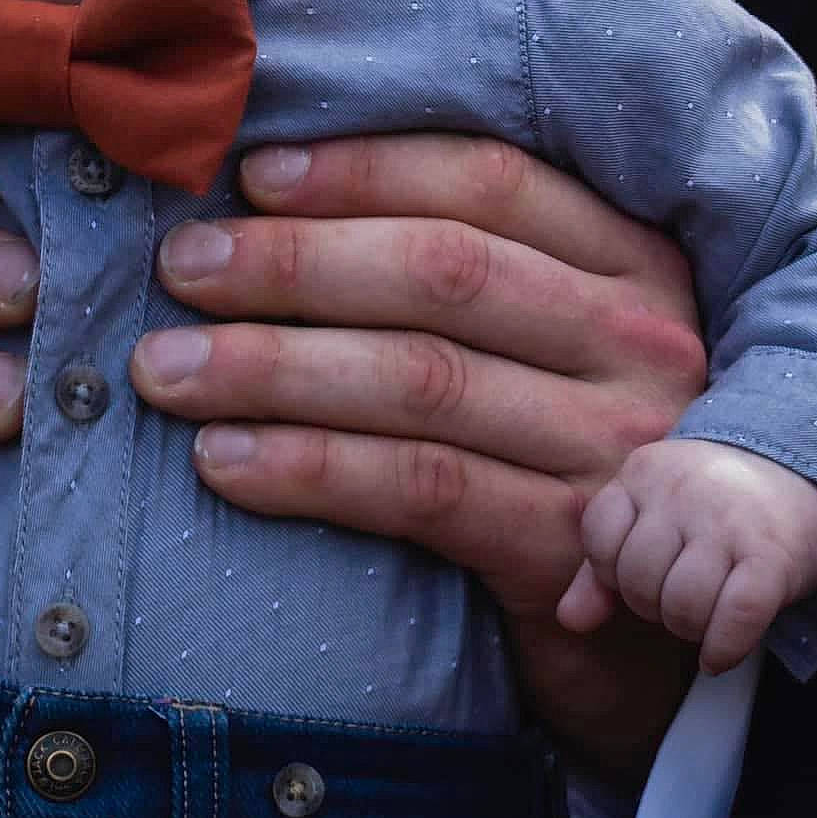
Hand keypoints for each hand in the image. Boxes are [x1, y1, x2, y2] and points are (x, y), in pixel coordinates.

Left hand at [129, 132, 709, 780]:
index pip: (489, 182)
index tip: (248, 177)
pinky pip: (420, 488)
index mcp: (631, 262)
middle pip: (443, 272)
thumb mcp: (541, 346)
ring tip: (165, 370)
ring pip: (418, 377)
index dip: (362, 172)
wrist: (651, 645)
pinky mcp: (571, 547)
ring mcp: (614, 447)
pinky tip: (223, 462)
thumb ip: (454, 274)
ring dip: (272, 367)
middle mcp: (639, 342)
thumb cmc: (556, 461)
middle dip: (293, 263)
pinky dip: (309, 468)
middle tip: (180, 267)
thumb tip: (268, 201)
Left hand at [559, 439, 816, 674]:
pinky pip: (736, 617)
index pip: (599, 539)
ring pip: (681, 605)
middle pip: (637, 580)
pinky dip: (723, 648)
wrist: (806, 477)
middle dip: (651, 605)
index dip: (613, 572)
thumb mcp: (653, 518)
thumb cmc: (714, 508)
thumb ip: (603, 567)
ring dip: (688, 629)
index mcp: (645, 473)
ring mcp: (730, 520)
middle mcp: (684, 491)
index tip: (642, 573)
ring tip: (702, 619)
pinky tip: (718, 655)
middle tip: (678, 599)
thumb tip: (570, 621)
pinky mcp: (774, 554)